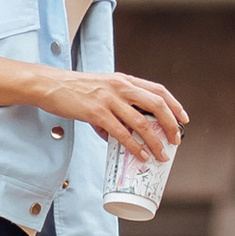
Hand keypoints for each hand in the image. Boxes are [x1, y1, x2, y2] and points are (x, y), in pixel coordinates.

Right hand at [36, 66, 185, 162]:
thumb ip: (115, 108)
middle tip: (176, 140)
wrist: (51, 85)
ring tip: (161, 155)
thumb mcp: (101, 90)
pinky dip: (134, 146)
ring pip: (142, 122)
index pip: (158, 90)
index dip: (174, 105)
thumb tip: (120, 135)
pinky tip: (141, 155)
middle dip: (171, 125)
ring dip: (155, 142)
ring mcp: (109, 99)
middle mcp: (121, 87)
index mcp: (124, 80)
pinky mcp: (96, 113)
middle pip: (156, 104)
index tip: (184, 119)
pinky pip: (122, 133)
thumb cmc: (75, 89)